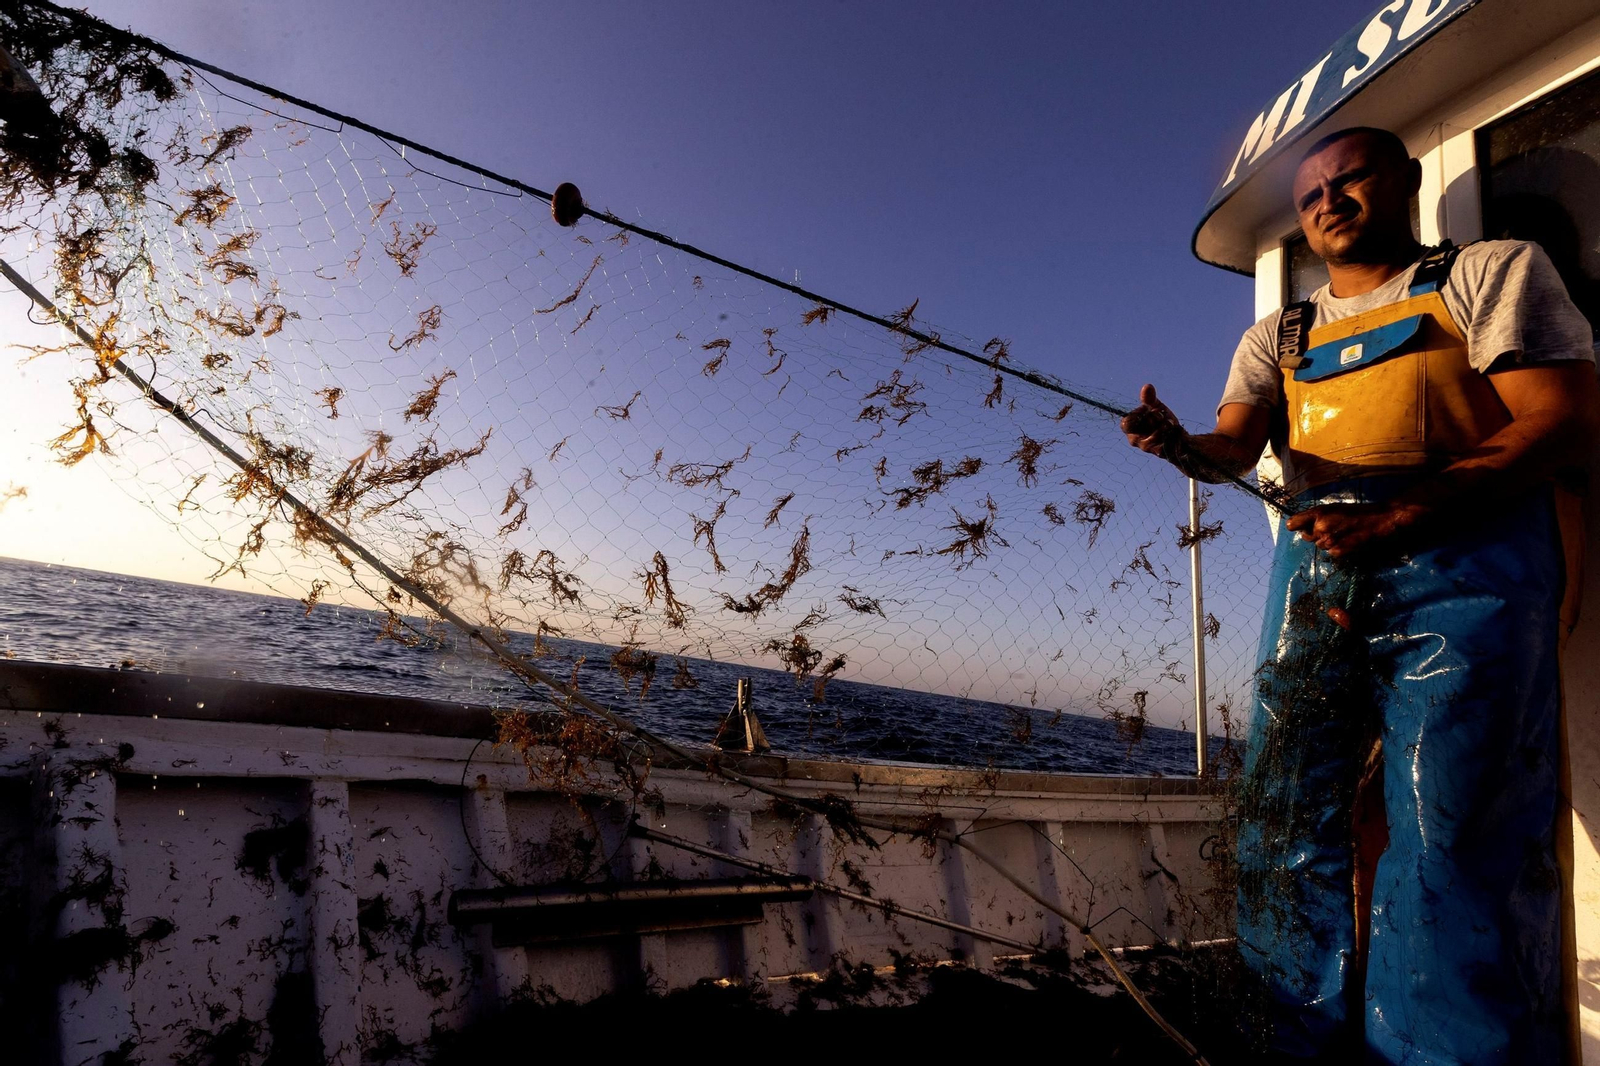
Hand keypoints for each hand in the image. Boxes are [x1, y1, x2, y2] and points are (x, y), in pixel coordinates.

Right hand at [1122, 384, 1186, 460]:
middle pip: (1144, 425)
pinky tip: (1174, 431)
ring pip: (1156, 432)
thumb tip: (1147, 386)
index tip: (1148, 410)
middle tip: (1161, 416)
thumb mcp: (1155, 407)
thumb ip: (1149, 399)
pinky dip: (1172, 432)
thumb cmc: (1161, 421)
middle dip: (1156, 418)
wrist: (1177, 435)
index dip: (1140, 414)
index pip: (1127, 423)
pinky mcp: (1158, 452)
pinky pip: (1166, 439)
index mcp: (1130, 428)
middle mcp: (1134, 440)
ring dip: (1166, 425)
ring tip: (1169, 424)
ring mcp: (1146, 447)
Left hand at [1284, 501, 1428, 559]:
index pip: (1293, 523)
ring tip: (1344, 533)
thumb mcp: (1334, 508)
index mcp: (1319, 513)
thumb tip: (1301, 526)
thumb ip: (1317, 516)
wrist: (1380, 520)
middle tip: (1332, 528)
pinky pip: (1331, 553)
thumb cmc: (1358, 512)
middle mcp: (1320, 526)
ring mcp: (1329, 540)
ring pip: (1319, 546)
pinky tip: (1349, 541)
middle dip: (1315, 534)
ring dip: (1328, 542)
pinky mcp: (1338, 551)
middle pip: (1306, 537)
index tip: (1299, 527)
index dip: (1296, 526)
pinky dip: (1338, 549)